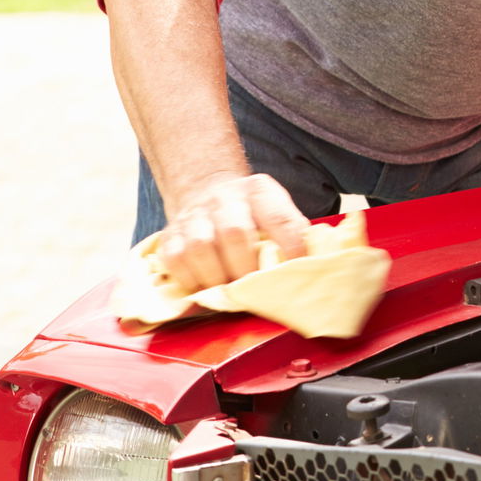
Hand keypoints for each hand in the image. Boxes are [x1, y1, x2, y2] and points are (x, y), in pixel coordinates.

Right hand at [159, 171, 310, 292]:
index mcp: (258, 191)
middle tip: (254, 290)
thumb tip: (310, 266)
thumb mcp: (275, 209)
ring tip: (228, 292)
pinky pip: (175, 260)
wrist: (206, 189)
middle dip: (245, 269)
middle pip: (234, 233)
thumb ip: (292, 232)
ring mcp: (194, 215)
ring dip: (217, 277)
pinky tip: (204, 288)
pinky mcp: (170, 233)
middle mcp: (224, 198)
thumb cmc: (250, 212)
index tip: (296, 270)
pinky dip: (191, 280)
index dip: (290, 247)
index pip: (278, 218)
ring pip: (201, 247)